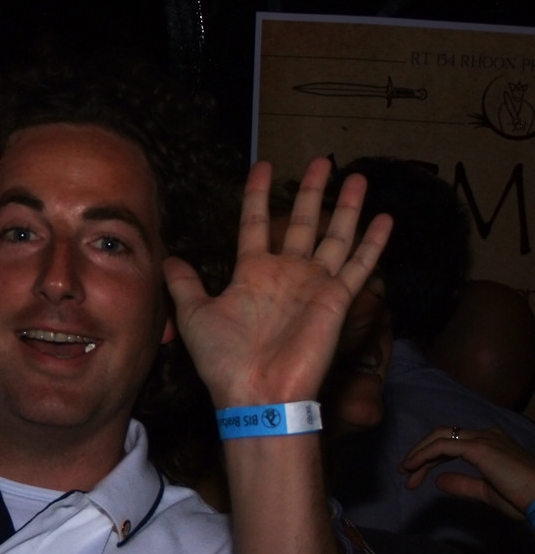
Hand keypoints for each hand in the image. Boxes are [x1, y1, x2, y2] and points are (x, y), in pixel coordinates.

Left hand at [165, 158, 392, 409]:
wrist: (255, 393)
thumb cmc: (224, 360)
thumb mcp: (194, 315)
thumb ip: (185, 285)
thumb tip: (169, 259)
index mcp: (252, 273)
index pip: (255, 222)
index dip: (258, 194)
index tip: (263, 166)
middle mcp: (286, 274)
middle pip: (302, 221)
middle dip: (311, 191)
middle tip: (322, 160)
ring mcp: (313, 285)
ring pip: (334, 235)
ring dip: (347, 207)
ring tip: (356, 176)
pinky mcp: (337, 300)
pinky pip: (359, 266)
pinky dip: (373, 243)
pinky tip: (385, 217)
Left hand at [401, 425, 534, 520]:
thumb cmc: (524, 498)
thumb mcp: (487, 492)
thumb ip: (463, 484)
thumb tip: (438, 481)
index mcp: (490, 443)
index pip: (452, 443)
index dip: (430, 457)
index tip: (414, 476)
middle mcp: (486, 435)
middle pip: (442, 436)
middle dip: (420, 453)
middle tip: (405, 473)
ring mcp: (483, 438)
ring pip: (440, 437)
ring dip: (419, 453)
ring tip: (406, 471)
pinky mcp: (479, 447)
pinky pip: (443, 446)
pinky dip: (424, 454)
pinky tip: (413, 466)